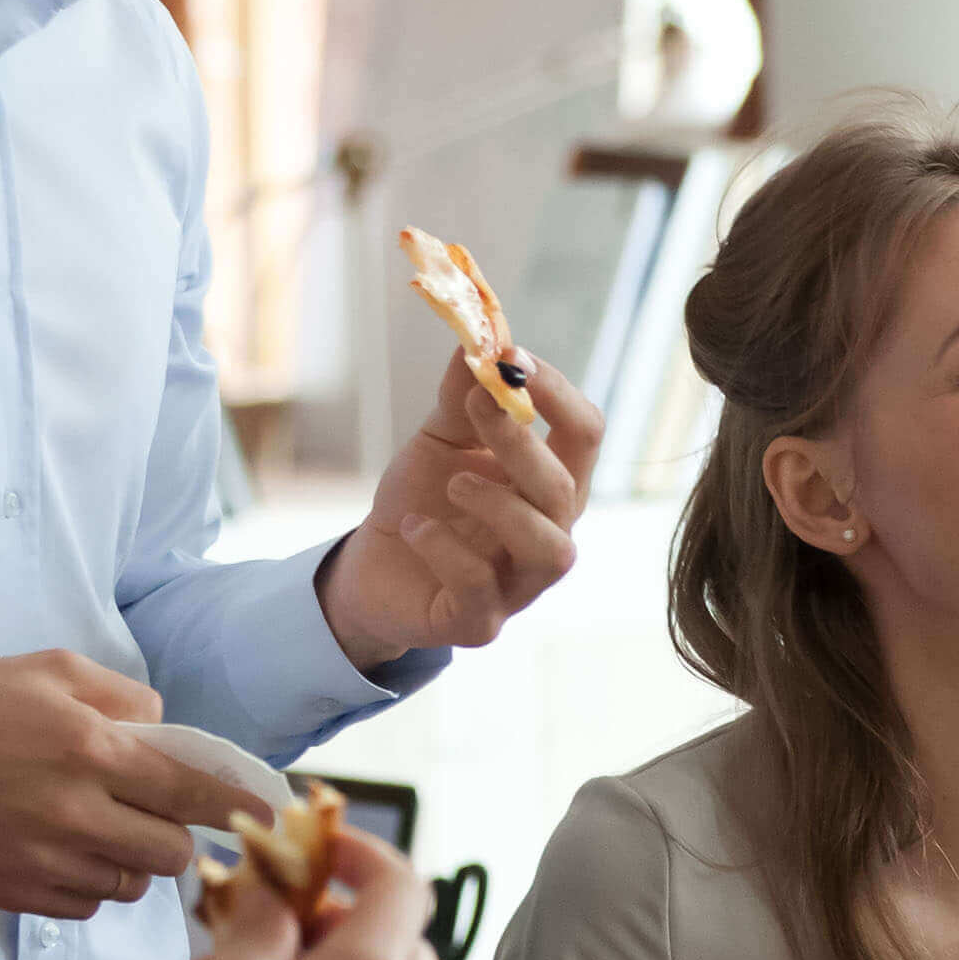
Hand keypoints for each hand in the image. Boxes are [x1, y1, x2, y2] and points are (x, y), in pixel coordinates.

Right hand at [0, 652, 267, 918]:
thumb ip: (125, 696)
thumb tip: (168, 731)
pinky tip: (69, 852)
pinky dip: (91, 885)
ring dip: (133, 863)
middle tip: (154, 813)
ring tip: (104, 830)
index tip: (269, 811)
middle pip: (170, 853)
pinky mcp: (17, 893)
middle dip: (175, 835)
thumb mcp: (53, 670)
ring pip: (131, 886)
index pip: (192, 791)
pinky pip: (86, 907)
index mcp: (91, 752)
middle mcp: (75, 814)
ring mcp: (45, 861)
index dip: (239, 804)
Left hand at [318, 342, 602, 666]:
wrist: (373, 568)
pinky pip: (482, 589)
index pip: (585, 433)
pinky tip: (415, 526)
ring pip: (550, 548)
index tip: (510, 357)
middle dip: (521, 444)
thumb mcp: (440, 439)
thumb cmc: (423, 499)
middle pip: (566, 489)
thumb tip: (478, 336)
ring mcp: (519, 583)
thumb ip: (464, 396)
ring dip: (502, 505)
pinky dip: (448, 550)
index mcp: (549, 482)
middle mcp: (549, 532)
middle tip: (476, 406)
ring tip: (453, 482)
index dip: (556, 392)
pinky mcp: (480, 622)